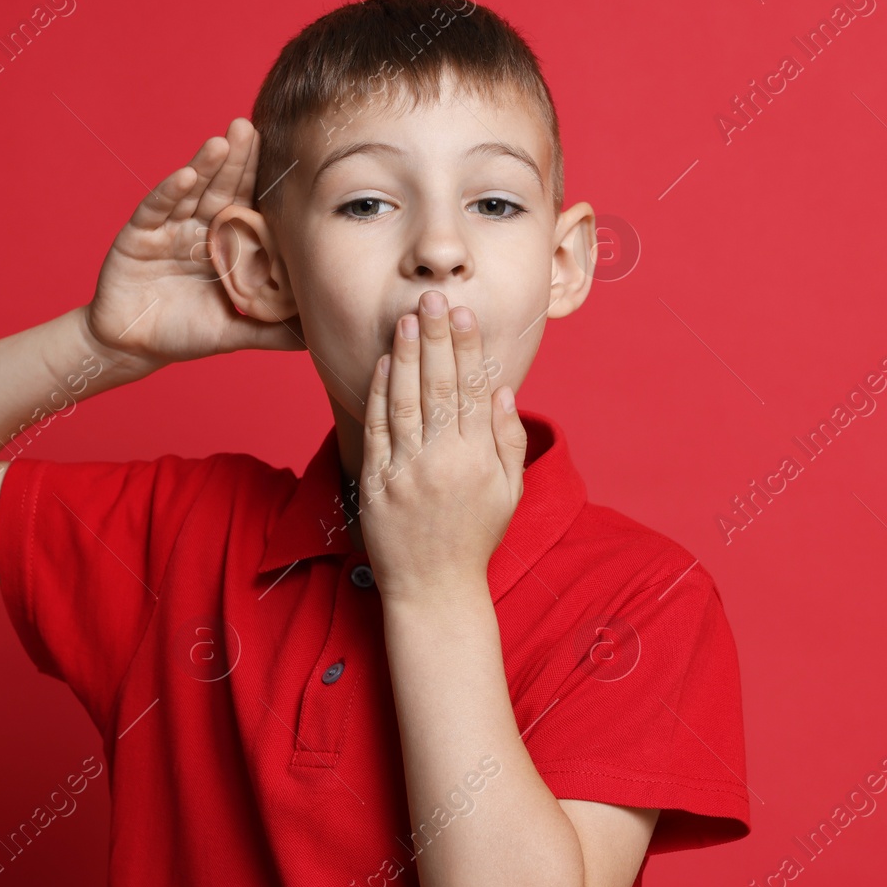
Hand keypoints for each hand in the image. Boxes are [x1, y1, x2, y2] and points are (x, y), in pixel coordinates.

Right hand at [84, 117, 304, 369]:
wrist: (134, 349)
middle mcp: (198, 229)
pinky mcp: (138, 236)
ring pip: (191, 192)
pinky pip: (155, 210)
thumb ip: (275, 331)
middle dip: (237, 160)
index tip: (285, 153)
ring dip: (206, 166)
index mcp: (225, 246)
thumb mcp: (237, 333)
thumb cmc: (185, 336)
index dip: (263, 182)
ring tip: (224, 142)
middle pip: (222, 189)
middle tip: (251, 127)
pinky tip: (186, 176)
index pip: (249, 207)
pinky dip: (169, 192)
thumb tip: (320, 335)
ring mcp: (168, 229)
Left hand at [358, 289, 526, 600]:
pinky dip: (378, 394)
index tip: (464, 314)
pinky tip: (381, 364)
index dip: (467, 349)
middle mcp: (443, 459)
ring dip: (404, 356)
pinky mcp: (376, 482)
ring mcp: (406, 470)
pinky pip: (377, 429)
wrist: (434, 588)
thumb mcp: (509, 492)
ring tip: (406, 319)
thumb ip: (508, 439)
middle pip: (438, 386)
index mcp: (479, 459)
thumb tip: (502, 390)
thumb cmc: (475, 538)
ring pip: (405, 400)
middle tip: (432, 298)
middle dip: (435, 338)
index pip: (472, 390)